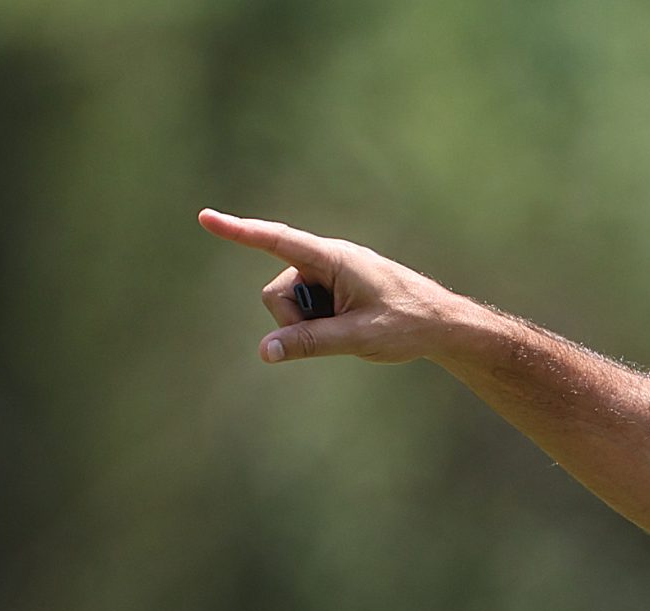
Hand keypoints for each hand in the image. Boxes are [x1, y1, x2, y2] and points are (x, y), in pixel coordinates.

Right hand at [197, 208, 464, 364]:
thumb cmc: (408, 325)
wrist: (443, 324)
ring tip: (352, 328)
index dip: (239, 232)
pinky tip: (351, 326)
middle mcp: (327, 260)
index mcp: (334, 259)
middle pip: (278, 293)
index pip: (277, 241)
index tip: (206, 217)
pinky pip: (307, 309)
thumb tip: (265, 352)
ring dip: (310, 325)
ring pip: (290, 305)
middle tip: (340, 332)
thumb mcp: (358, 338)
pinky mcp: (334, 288)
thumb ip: (310, 343)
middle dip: (294, 321)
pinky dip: (319, 323)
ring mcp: (330, 274)